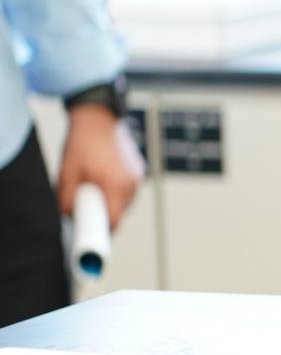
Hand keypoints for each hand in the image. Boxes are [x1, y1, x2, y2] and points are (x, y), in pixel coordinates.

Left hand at [57, 106, 143, 230]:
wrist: (98, 118)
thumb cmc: (82, 143)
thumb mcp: (67, 174)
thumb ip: (67, 200)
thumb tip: (68, 217)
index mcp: (116, 186)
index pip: (114, 222)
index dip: (102, 232)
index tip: (93, 236)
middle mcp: (131, 184)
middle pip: (120, 213)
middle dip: (103, 213)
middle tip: (85, 204)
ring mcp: (137, 177)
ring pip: (124, 202)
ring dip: (110, 201)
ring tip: (94, 185)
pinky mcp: (139, 170)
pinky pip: (128, 190)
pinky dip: (116, 190)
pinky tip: (103, 177)